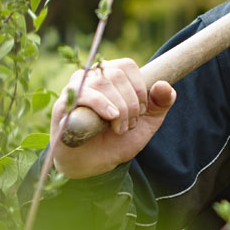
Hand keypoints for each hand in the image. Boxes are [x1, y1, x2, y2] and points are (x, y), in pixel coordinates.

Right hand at [49, 57, 176, 178]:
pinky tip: (111, 117)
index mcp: (110, 75)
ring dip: (119, 108)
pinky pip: (84, 93)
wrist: (95, 164)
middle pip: (116, 74)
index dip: (139, 87)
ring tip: (120, 129)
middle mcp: (91, 76)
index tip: (142, 110)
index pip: (127, 65)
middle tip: (131, 124)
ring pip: (102, 83)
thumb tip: (164, 85)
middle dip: (131, 103)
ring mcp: (76, 88)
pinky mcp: (64, 103)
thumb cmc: (119, 139)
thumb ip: (161, 102)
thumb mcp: (148, 122)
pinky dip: (102, 104)